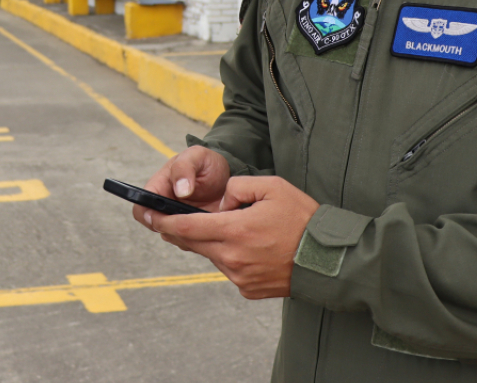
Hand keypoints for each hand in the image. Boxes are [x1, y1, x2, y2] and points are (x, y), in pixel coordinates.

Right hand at [131, 147, 230, 231]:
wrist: (226, 175)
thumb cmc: (207, 163)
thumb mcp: (197, 156)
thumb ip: (184, 168)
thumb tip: (180, 190)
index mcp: (158, 189)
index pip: (141, 210)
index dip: (149, 218)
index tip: (168, 218)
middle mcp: (164, 208)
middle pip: (157, 228)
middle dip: (175, 229)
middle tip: (197, 220)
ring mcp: (178, 221)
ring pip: (174, 238)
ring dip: (189, 235)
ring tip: (209, 221)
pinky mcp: (194, 231)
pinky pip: (190, 243)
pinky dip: (200, 239)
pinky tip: (214, 227)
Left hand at [148, 175, 318, 299]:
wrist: (329, 261)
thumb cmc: (303, 220)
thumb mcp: (271, 188)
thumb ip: (238, 187)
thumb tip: (222, 201)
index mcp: (235, 231)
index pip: (186, 227)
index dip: (162, 220)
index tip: (146, 214)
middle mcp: (232, 257)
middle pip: (191, 243)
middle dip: (175, 230)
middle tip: (163, 218)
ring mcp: (239, 277)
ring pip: (211, 255)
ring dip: (210, 241)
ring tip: (231, 228)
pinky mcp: (247, 289)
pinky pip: (228, 268)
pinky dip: (230, 255)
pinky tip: (249, 247)